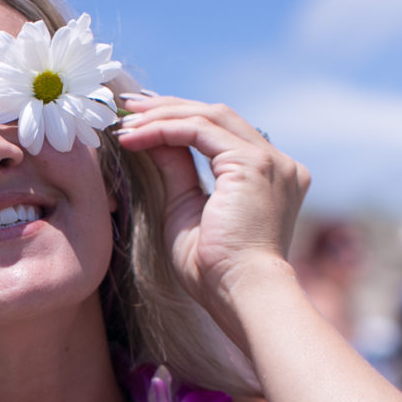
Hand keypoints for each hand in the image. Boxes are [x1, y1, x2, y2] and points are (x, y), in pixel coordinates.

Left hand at [117, 94, 309, 341]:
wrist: (240, 294)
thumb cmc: (213, 271)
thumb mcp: (185, 209)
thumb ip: (176, 170)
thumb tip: (153, 137)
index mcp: (269, 177)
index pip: (222, 133)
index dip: (179, 121)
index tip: (141, 121)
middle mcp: (277, 163)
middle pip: (218, 116)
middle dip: (169, 108)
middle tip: (127, 107)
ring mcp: (270, 160)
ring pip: (209, 116)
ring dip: (162, 115)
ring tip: (124, 121)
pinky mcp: (253, 163)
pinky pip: (199, 131)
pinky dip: (163, 129)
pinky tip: (133, 137)